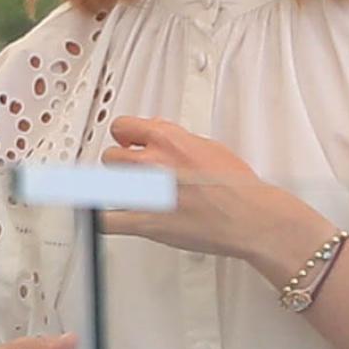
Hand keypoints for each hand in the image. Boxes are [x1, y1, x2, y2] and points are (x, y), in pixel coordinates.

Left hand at [100, 116, 298, 261]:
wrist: (247, 216)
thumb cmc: (236, 186)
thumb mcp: (208, 146)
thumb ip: (177, 139)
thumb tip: (162, 135)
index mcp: (167, 139)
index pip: (123, 127)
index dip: (123, 135)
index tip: (125, 141)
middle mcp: (152, 162)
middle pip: (111, 156)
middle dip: (119, 164)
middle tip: (129, 172)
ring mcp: (145, 193)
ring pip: (105, 185)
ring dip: (114, 189)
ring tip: (125, 194)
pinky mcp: (145, 221)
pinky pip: (105, 221)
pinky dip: (100, 221)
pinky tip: (102, 219)